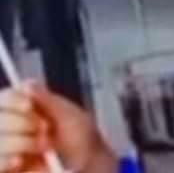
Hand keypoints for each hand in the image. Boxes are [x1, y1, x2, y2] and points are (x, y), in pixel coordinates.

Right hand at [0, 81, 117, 171]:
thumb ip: (47, 101)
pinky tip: (19, 160)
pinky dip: (5, 161)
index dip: (11, 100)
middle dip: (20, 122)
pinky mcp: (7, 167)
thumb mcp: (69, 115)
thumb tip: (27, 84)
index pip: (3, 99)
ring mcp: (7, 148)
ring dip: (19, 142)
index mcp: (22, 109)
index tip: (28, 106)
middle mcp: (9, 127)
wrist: (90, 164)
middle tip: (44, 128)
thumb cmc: (82, 138)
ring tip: (43, 146)